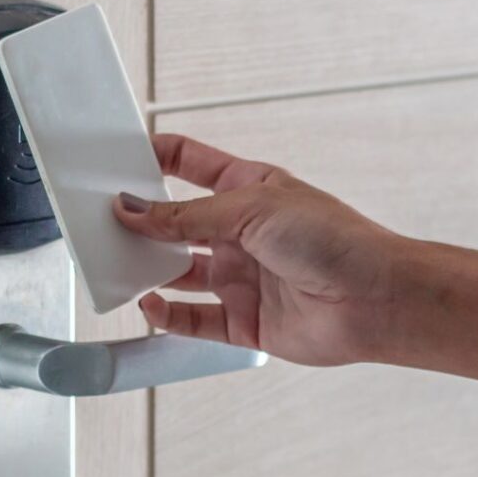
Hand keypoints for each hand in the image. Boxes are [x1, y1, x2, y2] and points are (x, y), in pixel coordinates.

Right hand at [112, 133, 403, 365]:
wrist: (374, 301)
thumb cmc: (333, 240)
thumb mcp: (250, 209)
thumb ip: (185, 215)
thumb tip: (134, 209)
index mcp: (247, 189)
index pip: (189, 164)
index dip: (154, 156)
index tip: (115, 156)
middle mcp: (241, 233)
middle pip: (176, 223)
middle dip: (141, 221)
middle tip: (104, 220)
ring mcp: (240, 277)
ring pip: (178, 273)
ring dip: (148, 270)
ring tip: (118, 264)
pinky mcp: (242, 320)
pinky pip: (192, 319)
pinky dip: (166, 315)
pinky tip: (150, 305)